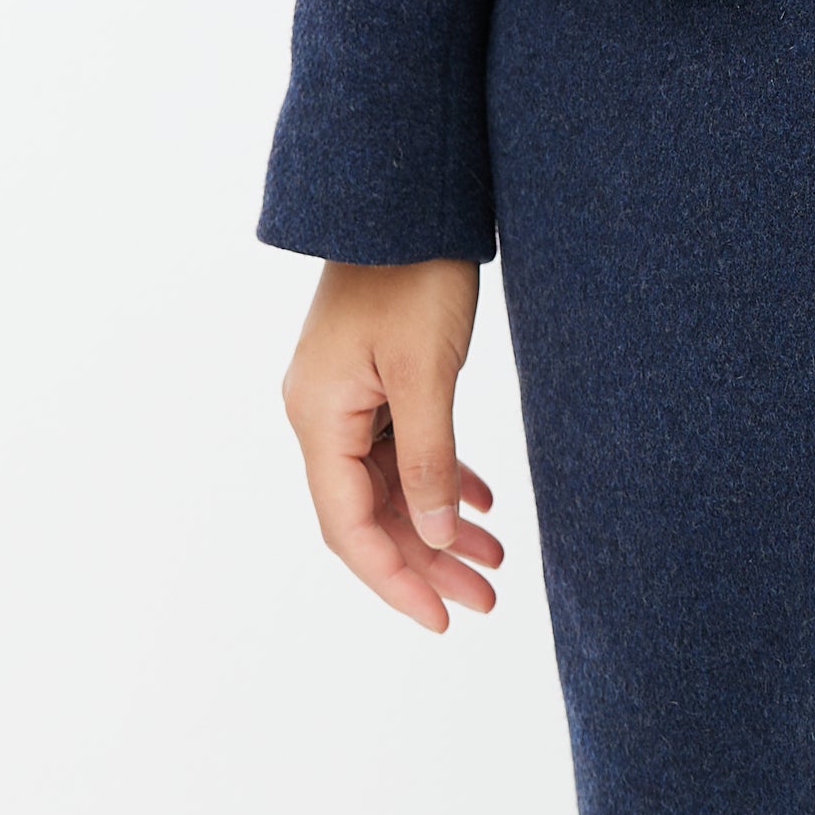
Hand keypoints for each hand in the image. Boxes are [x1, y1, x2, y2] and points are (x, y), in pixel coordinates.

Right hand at [282, 257, 503, 633]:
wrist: (407, 195)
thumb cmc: (412, 273)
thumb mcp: (426, 371)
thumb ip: (428, 458)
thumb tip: (430, 538)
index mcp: (319, 418)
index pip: (349, 526)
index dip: (395, 579)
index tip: (442, 619)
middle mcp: (322, 414)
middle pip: (371, 512)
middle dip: (427, 561)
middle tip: (486, 600)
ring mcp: (347, 396)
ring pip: (391, 483)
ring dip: (439, 523)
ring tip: (495, 561)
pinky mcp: (375, 377)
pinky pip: (403, 446)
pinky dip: (441, 476)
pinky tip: (483, 504)